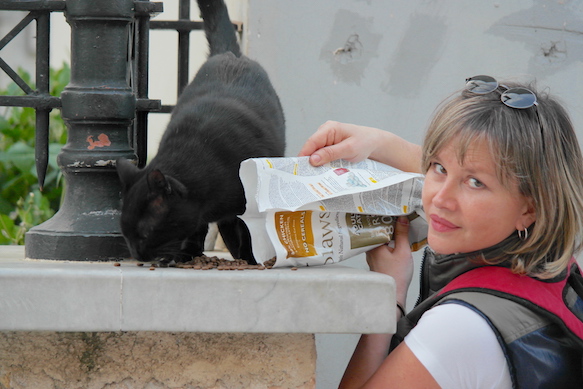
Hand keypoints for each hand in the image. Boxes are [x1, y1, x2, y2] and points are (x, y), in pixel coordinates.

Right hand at [298, 121, 422, 171]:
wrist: (375, 142)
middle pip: (311, 148)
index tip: (299, 169)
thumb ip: (330, 153)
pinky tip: (323, 171)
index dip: (304, 155)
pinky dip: (322, 163)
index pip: (311, 142)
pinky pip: (321, 155)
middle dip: (310, 161)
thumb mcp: (349, 149)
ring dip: (316, 163)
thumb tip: (312, 159)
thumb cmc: (364, 142)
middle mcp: (325, 131)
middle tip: (307, 176)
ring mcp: (326, 139)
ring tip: (315, 176)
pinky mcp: (329, 146)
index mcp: (329, 128)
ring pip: (315, 153)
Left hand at [366, 217, 412, 304]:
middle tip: (396, 215)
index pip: (376, 225)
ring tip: (398, 225)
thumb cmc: (397, 275)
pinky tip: (395, 240)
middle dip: (387, 224)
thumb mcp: (403, 251)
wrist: (394, 294)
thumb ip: (402, 234)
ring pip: (379, 239)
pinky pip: (381, 246)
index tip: (392, 210)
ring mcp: (371, 255)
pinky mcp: (376, 261)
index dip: (384, 217)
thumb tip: (402, 219)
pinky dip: (387, 242)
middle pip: (377, 231)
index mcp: (373, 245)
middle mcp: (369, 249)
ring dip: (387, 233)